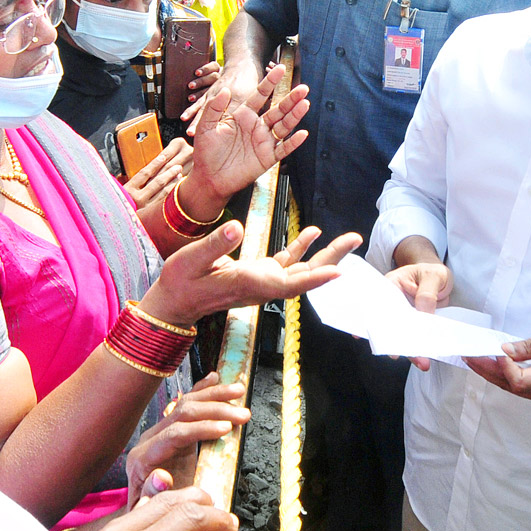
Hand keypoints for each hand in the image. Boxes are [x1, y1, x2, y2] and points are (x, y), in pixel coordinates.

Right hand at [123, 138, 192, 209]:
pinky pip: (164, 202)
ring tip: (179, 175)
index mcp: (128, 189)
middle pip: (157, 182)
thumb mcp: (119, 191)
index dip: (155, 164)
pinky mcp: (151, 215)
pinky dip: (171, 194)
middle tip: (178, 166)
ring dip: (172, 182)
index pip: (144, 173)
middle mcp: (137, 198)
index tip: (163, 157)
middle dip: (169, 173)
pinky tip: (176, 189)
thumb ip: (130, 183)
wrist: (117, 222)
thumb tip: (142, 171)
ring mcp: (145, 208)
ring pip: (162, 192)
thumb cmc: (117, 204)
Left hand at [126, 373, 250, 508]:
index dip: (202, 428)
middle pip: (183, 412)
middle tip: (242, 414)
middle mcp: (149, 439)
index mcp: (144, 458)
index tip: (226, 428)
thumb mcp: (151, 509)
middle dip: (216, 410)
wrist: (143, 513)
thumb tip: (162, 477)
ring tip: (239, 392)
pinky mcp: (170, 429)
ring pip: (187, 403)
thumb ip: (154, 494)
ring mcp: (159, 432)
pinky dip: (203, 390)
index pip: (175, 433)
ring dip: (215, 396)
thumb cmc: (150, 513)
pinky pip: (186, 403)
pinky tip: (215, 378)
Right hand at [139, 219, 361, 327]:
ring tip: (349, 238)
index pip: (287, 283)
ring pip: (301, 270)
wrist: (174, 302)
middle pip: (304, 277)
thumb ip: (215, 245)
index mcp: (248, 283)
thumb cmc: (179, 283)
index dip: (313, 278)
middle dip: (332, 260)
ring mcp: (262, 281)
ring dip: (325, 255)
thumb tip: (236, 227)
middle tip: (356, 240)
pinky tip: (313, 233)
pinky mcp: (258, 274)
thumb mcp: (190, 260)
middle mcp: (261, 285)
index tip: (339, 272)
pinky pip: (286, 263)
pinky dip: (301, 248)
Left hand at [179, 65, 308, 213]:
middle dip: (291, 99)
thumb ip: (213, 108)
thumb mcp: (205, 127)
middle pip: (278, 109)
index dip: (270, 82)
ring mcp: (263, 142)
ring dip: (294, 115)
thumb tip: (225, 90)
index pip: (260, 95)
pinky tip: (302, 133)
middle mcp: (256, 126)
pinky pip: (283, 148)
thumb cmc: (206, 153)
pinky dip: (293, 142)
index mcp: (243, 116)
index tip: (279, 68)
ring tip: (305, 103)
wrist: (209, 178)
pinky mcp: (267, 158)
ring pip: (283, 126)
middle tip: (303, 88)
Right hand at [384, 261, 452, 371]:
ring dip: (409, 349)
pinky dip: (417, 348)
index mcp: (391, 286)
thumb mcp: (434, 276)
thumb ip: (427, 293)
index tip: (381, 337)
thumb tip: (423, 312)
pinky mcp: (412, 325)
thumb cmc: (432, 271)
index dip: (378, 321)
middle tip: (401, 355)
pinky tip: (423, 358)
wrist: (439, 277)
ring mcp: (401, 316)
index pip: (380, 305)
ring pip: (400, 335)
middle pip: (389, 324)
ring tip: (421, 362)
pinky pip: (411, 338)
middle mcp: (392, 303)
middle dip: (395, 341)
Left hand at [463, 323, 530, 407]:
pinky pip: (521, 389)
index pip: (520, 381)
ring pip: (514, 390)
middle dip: (488, 371)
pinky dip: (505, 378)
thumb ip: (530, 344)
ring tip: (475, 360)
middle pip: (511, 387)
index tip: (495, 350)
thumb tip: (505, 349)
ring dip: (493, 375)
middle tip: (469, 356)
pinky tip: (493, 367)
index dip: (503, 368)